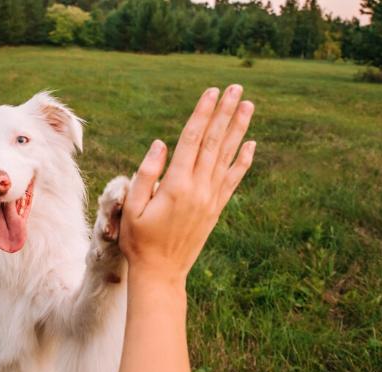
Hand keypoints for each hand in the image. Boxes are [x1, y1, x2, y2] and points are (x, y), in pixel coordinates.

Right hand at [120, 85, 255, 285]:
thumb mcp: (131, 207)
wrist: (161, 272)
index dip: (202, 114)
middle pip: (214, 142)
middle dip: (225, 113)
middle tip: (236, 88)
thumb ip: (145, 174)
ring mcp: (210, 199)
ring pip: (227, 156)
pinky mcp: (216, 209)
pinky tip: (251, 144)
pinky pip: (233, 180)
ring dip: (238, 129)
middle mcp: (198, 188)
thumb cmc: (138, 240)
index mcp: (176, 185)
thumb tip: (161, 144)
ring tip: (248, 105)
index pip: (192, 140)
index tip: (211, 92)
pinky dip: (243, 161)